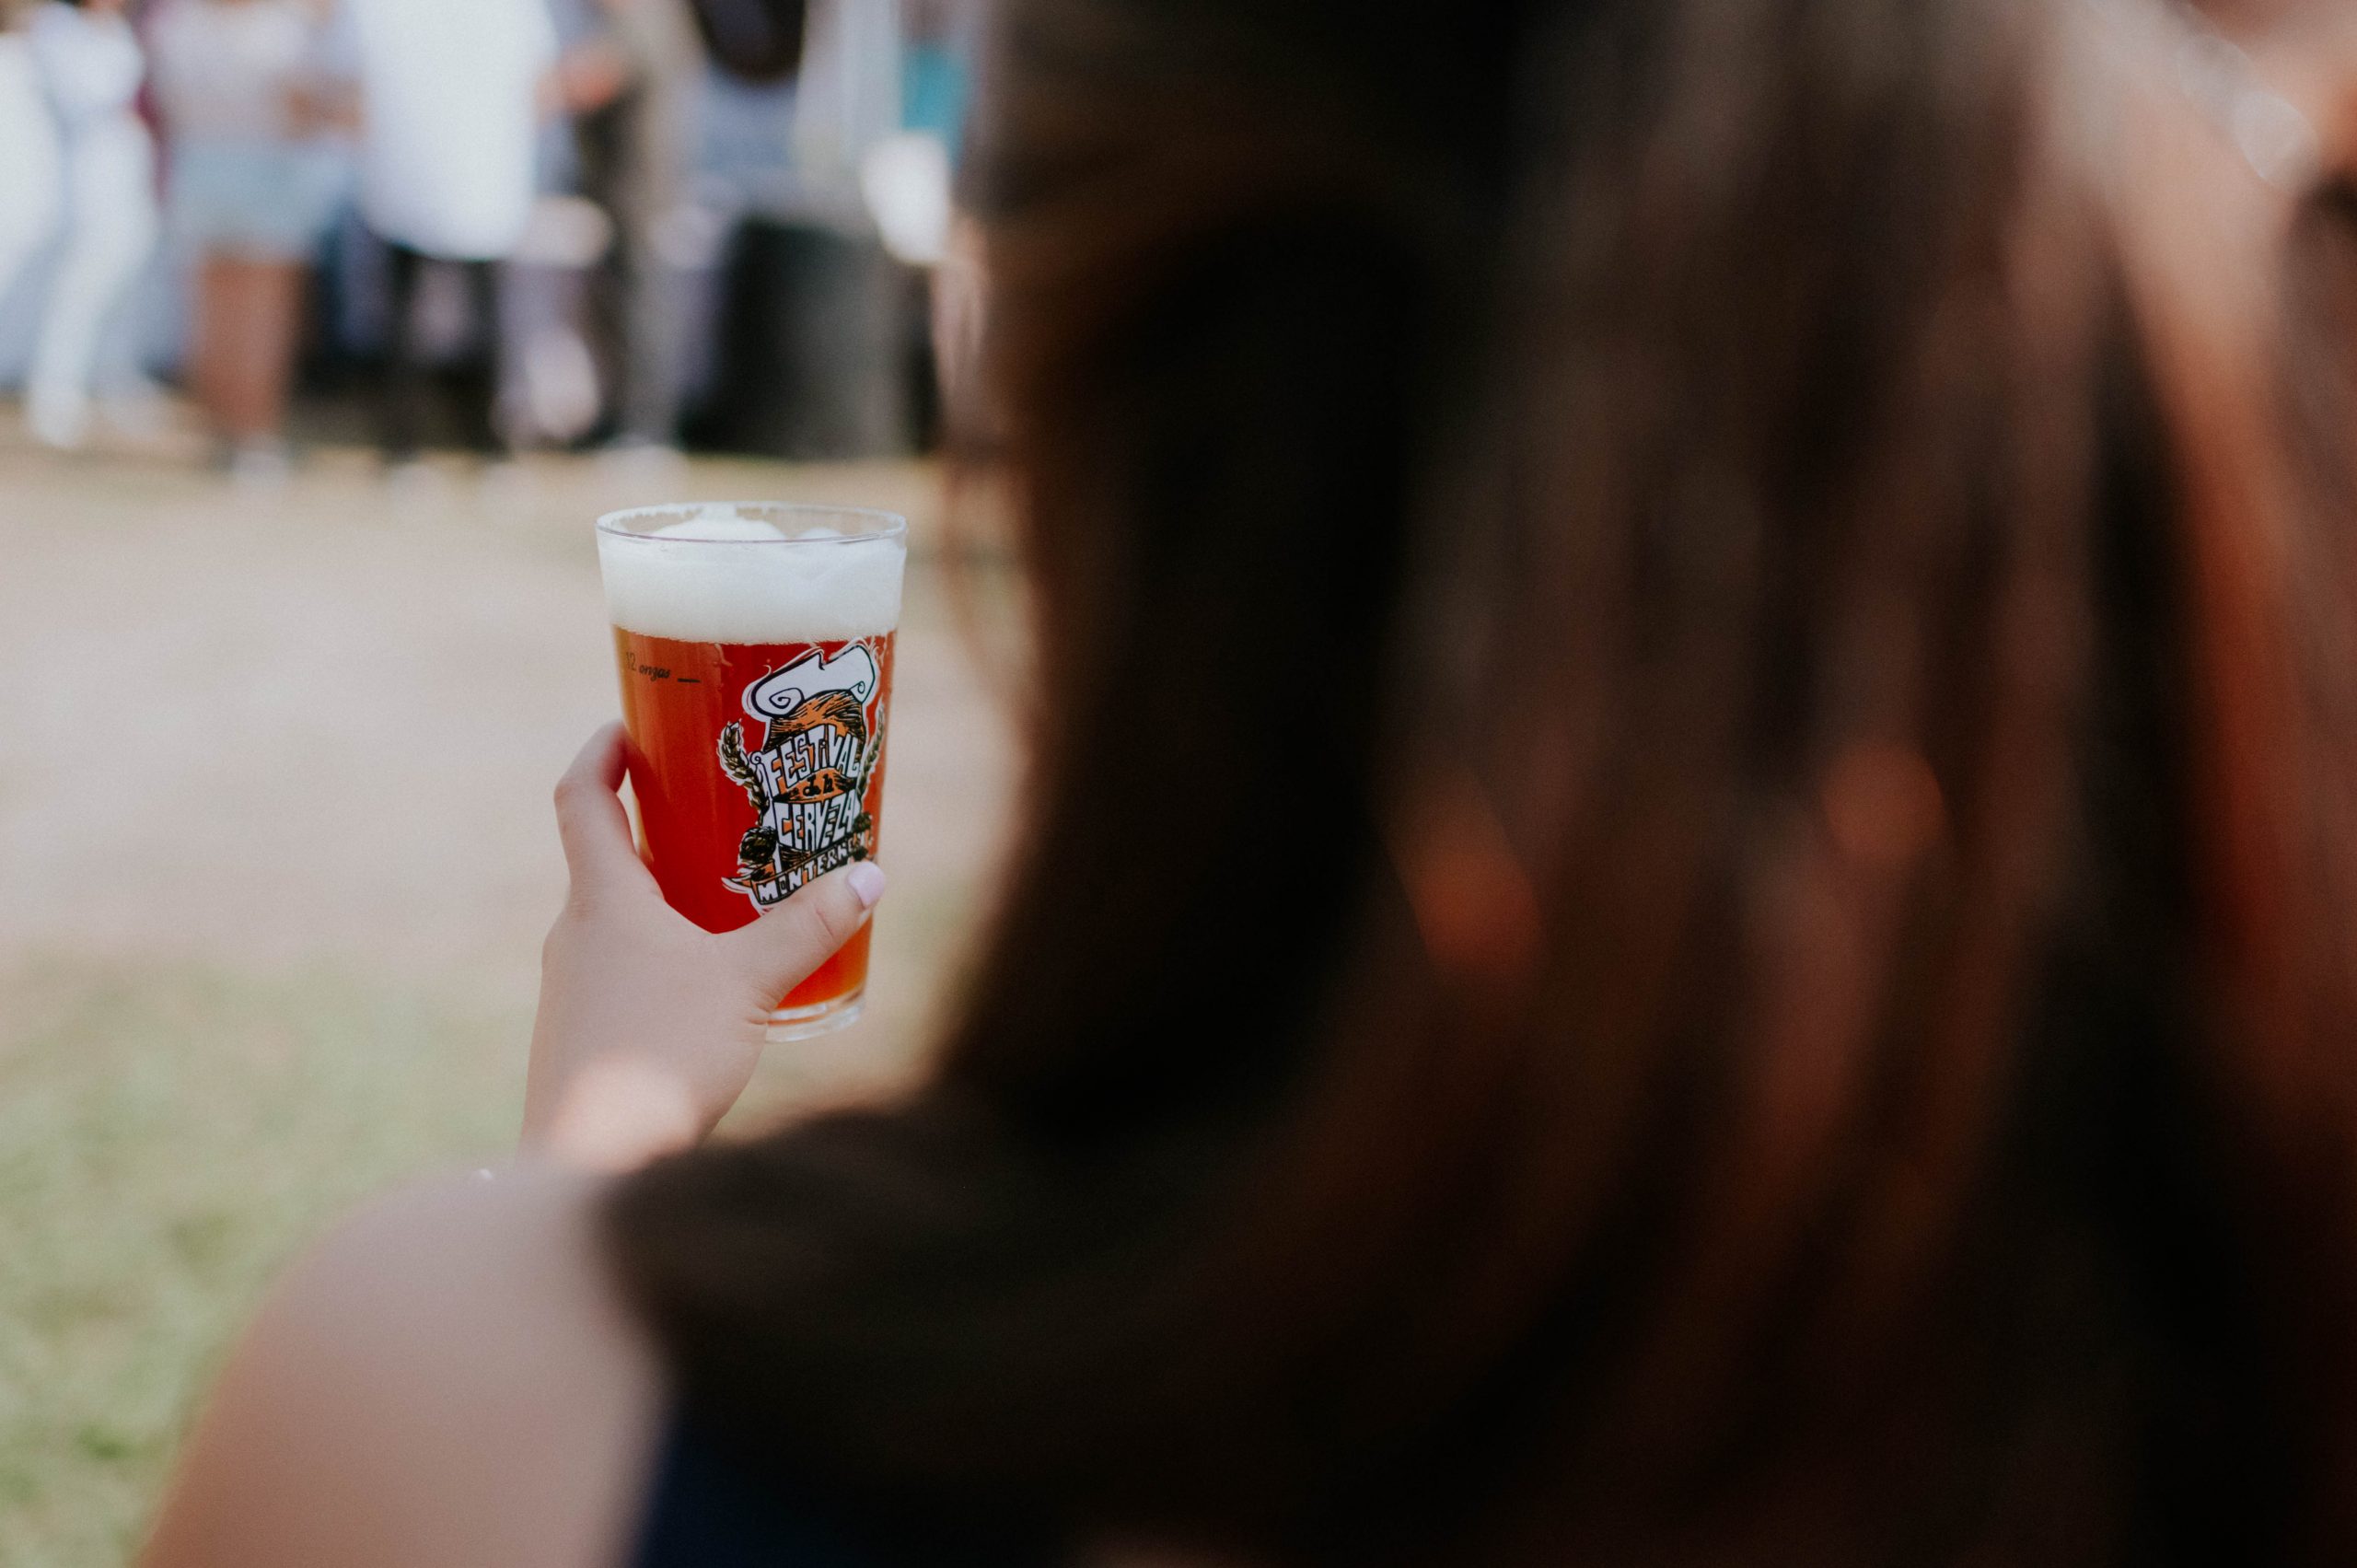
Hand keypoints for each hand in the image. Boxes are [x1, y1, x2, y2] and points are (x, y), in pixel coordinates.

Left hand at [523, 725, 885, 1169]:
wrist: (590, 1164)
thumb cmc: (661, 1056)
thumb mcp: (750, 982)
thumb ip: (810, 927)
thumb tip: (870, 875)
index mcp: (601, 899)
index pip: (581, 798)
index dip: (601, 752)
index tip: (633, 724)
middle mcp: (574, 933)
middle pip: (606, 857)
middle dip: (660, 826)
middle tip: (720, 808)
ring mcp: (573, 987)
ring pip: (617, 918)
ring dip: (666, 894)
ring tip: (734, 893)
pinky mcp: (585, 1035)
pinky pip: (623, 968)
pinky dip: (664, 951)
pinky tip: (716, 980)